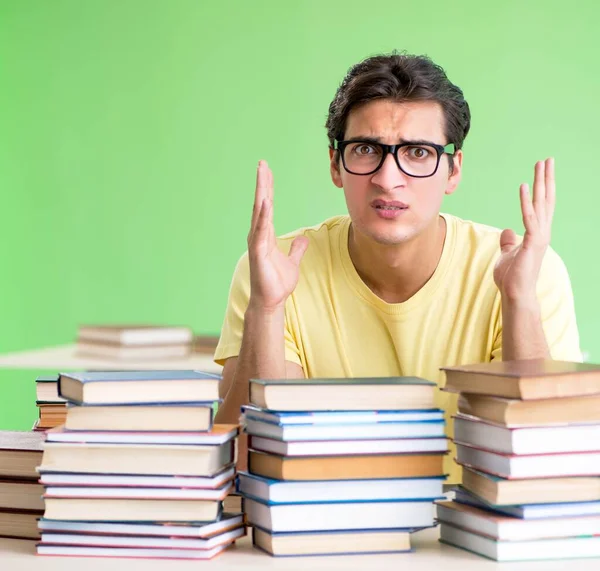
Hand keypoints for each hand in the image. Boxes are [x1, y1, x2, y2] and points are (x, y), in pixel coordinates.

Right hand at [247, 161, 308, 311]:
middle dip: (263, 183)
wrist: (271, 301)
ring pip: (260, 212)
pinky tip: (265, 202)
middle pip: (262, 203)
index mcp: (267, 235)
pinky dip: (263, 216)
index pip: (268, 206)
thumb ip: (296, 249)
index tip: (267, 171)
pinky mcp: (258, 252)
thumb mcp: (292, 262)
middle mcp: (259, 235)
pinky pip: (261, 231)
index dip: (268, 188)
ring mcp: (257, 242)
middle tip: (262, 163)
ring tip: (262, 174)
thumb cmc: (277, 283)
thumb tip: (303, 239)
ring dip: (261, 192)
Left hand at [493, 158, 554, 303]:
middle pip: (546, 199)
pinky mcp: (532, 242)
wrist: (515, 293)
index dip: (543, 187)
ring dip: (540, 183)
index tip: (543, 170)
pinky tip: (523, 186)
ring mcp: (539, 236)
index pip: (542, 205)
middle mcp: (542, 232)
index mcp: (537, 233)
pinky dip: (525, 202)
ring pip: (541, 203)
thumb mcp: (508, 253)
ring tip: (540, 164)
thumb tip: (507, 231)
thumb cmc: (512, 276)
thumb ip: (509, 241)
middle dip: (546, 178)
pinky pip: (529, 217)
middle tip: (547, 159)